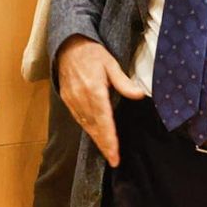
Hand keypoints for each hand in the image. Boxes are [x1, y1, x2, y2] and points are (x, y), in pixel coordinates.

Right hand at [57, 36, 144, 166]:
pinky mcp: (67, 99)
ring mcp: (72, 99)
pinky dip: (87, 128)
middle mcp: (81, 97)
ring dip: (96, 139)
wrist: (67, 45)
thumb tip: (139, 95)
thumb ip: (123, 82)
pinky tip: (95, 135)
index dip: (110, 139)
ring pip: (85, 125)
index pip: (104, 120)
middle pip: (94, 127)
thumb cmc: (92, 53)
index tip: (114, 154)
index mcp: (94, 89)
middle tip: (113, 160)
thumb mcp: (110, 63)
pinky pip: (78, 118)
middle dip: (104, 145)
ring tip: (107, 152)